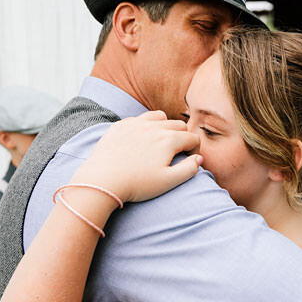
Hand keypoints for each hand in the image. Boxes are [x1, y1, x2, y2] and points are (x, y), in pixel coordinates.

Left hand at [73, 111, 202, 202]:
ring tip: (160, 141)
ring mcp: (135, 123)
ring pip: (159, 117)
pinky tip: (140, 139)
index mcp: (169, 140)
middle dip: (182, 136)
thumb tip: (199, 158)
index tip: (189, 160)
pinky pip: (138, 118)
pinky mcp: (119, 126)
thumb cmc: (136, 184)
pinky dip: (144, 125)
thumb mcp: (168, 182)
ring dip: (165, 126)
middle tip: (176, 152)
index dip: (195, 149)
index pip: (192, 138)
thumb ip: (189, 169)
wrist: (102, 180)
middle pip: (178, 125)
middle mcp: (154, 127)